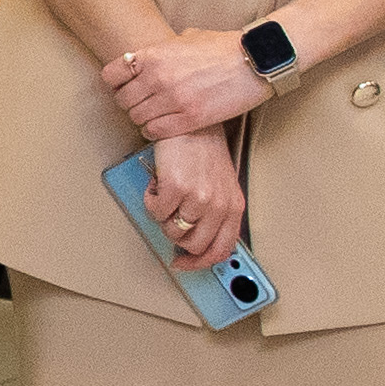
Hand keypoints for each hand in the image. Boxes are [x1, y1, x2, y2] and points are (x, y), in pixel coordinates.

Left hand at [102, 28, 272, 142]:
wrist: (255, 61)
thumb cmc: (223, 47)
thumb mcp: (187, 37)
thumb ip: (163, 50)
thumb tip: (149, 57)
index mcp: (154, 55)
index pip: (111, 75)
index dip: (115, 82)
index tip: (123, 85)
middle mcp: (158, 78)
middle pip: (123, 100)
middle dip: (130, 102)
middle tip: (141, 102)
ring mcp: (172, 100)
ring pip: (137, 118)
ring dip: (142, 118)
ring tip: (153, 114)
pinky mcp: (189, 119)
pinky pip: (155, 132)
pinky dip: (154, 131)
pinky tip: (161, 126)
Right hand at [142, 125, 246, 263]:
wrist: (191, 122)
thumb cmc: (203, 149)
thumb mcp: (220, 184)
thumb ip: (214, 212)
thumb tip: (192, 238)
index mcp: (233, 205)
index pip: (221, 249)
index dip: (199, 263)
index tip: (183, 263)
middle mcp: (219, 204)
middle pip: (194, 245)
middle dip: (176, 236)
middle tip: (169, 218)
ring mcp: (198, 198)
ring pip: (172, 230)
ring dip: (163, 216)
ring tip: (165, 194)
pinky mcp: (176, 189)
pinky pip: (156, 212)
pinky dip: (151, 201)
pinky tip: (157, 185)